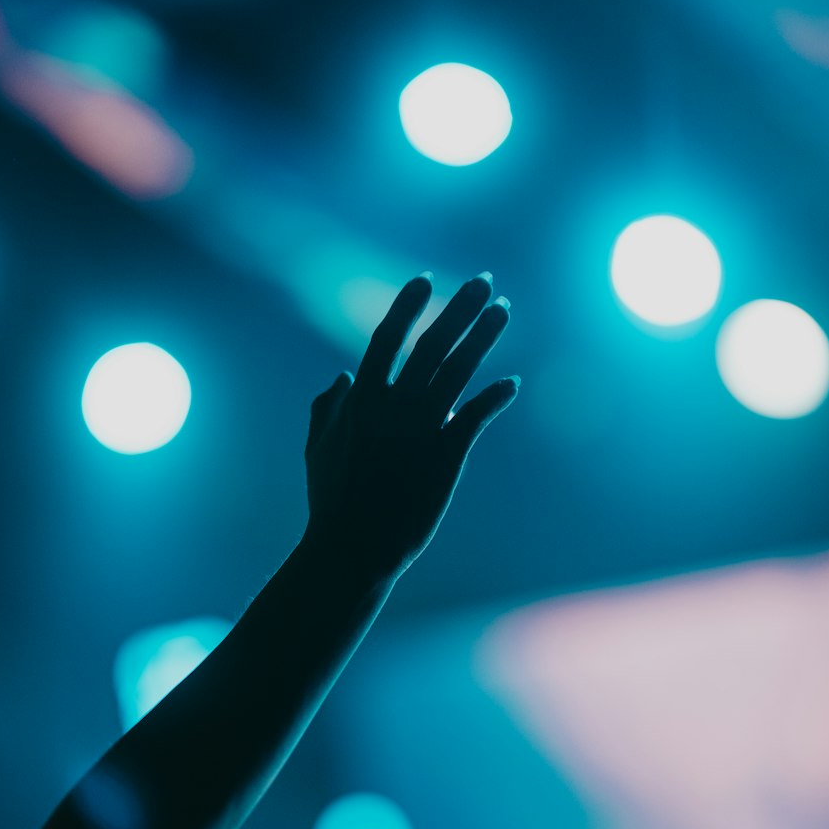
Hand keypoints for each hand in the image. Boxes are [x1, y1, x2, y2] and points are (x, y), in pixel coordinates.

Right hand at [303, 272, 518, 580]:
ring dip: (484, 337)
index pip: (388, 338)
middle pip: (432, 344)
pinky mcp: (446, 458)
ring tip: (505, 310)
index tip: (427, 279)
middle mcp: (392, 408)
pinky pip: (476, 416)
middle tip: (484, 281)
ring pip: (459, 371)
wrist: (353, 549)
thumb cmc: (332, 501)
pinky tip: (512, 383)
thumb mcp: (317, 449)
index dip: (408, 306)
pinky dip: (496, 396)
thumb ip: (325, 407)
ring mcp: (421, 431)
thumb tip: (342, 376)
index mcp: (360, 400)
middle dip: (460, 308)